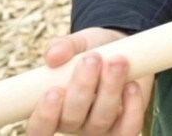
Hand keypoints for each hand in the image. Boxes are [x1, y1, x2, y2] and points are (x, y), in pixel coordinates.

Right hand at [25, 28, 148, 135]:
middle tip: (92, 58)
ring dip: (109, 90)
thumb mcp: (77, 43)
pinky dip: (132, 108)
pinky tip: (132, 86)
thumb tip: (53, 56)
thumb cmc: (92, 50)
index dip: (44, 117)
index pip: (38, 129)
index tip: (54, 90)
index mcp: (51, 109)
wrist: (124, 50)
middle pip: (71, 121)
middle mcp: (73, 124)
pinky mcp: (125, 125)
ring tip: (117, 61)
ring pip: (100, 121)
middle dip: (82, 88)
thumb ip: (62, 46)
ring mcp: (99, 128)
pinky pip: (128, 129)